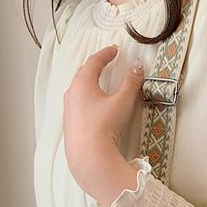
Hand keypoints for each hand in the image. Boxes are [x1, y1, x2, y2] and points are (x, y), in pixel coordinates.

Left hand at [63, 45, 144, 193]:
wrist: (88, 156)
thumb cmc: (105, 125)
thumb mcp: (122, 102)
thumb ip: (131, 82)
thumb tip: (138, 66)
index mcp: (83, 83)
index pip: (94, 62)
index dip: (106, 54)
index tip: (115, 50)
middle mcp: (72, 93)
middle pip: (83, 73)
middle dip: (95, 66)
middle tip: (105, 62)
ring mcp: (68, 109)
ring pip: (78, 90)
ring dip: (89, 82)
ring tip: (99, 83)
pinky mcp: (69, 124)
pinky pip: (77, 104)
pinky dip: (86, 98)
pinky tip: (92, 106)